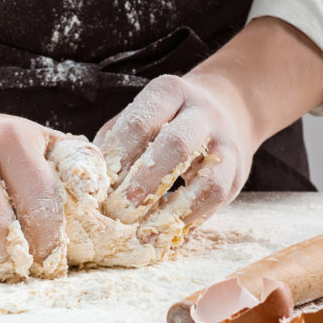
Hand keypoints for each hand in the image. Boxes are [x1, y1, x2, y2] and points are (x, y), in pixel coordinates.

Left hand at [94, 17, 322, 246]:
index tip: (97, 187)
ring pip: (205, 177)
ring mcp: (224, 141)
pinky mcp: (237, 170)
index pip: (138, 122)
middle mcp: (200, 111)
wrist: (227, 109)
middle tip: (118, 211)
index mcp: (167, 92)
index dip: (117, 158)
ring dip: (172, 208)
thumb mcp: (141, 115)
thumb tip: (84, 179)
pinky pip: (216, 198)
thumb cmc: (166, 119)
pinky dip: (190, 217)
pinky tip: (167, 229)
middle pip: (174, 145)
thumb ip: (114, 141)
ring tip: (143, 230)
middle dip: (144, 182)